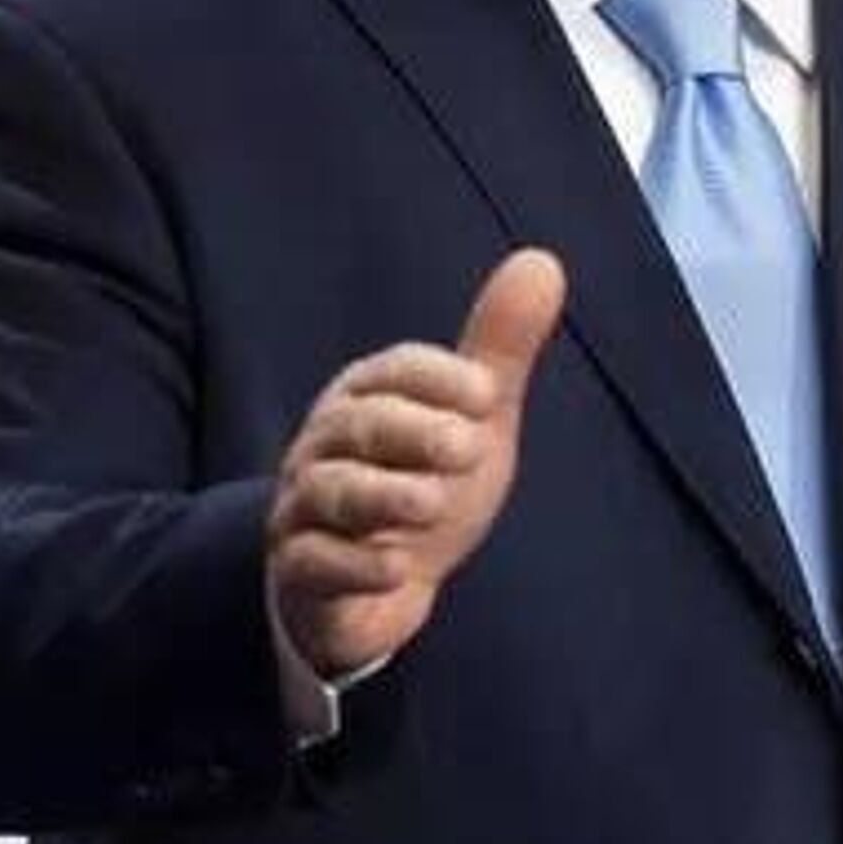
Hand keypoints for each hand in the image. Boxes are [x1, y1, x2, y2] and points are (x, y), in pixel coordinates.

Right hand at [267, 247, 566, 679]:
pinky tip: (398, 568)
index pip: (397, 370)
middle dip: (414, 432)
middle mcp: (328, 442)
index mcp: (370, 393)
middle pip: (361, 424)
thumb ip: (501, 347)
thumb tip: (543, 261)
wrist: (378, 582)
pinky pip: (313, 563)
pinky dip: (355, 564)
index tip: (489, 393)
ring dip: (383, 496)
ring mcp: (306, 506)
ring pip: (331, 490)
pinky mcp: (300, 570)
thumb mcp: (473, 416)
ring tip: (433, 503)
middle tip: (470, 447)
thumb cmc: (426, 477)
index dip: (440, 378)